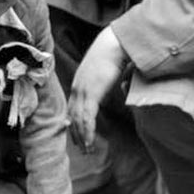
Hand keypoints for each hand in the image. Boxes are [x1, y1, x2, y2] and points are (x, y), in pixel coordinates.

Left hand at [68, 26, 128, 151]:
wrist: (115, 44)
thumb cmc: (115, 53)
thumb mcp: (107, 69)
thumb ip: (108, 80)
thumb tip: (120, 85)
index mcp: (80, 82)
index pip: (73, 107)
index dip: (74, 122)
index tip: (76, 134)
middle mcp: (77, 88)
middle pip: (73, 116)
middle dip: (76, 133)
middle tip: (81, 148)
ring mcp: (83, 91)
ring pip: (78, 120)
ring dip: (82, 137)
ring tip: (87, 150)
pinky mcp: (91, 94)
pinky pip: (87, 118)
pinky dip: (88, 132)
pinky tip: (89, 142)